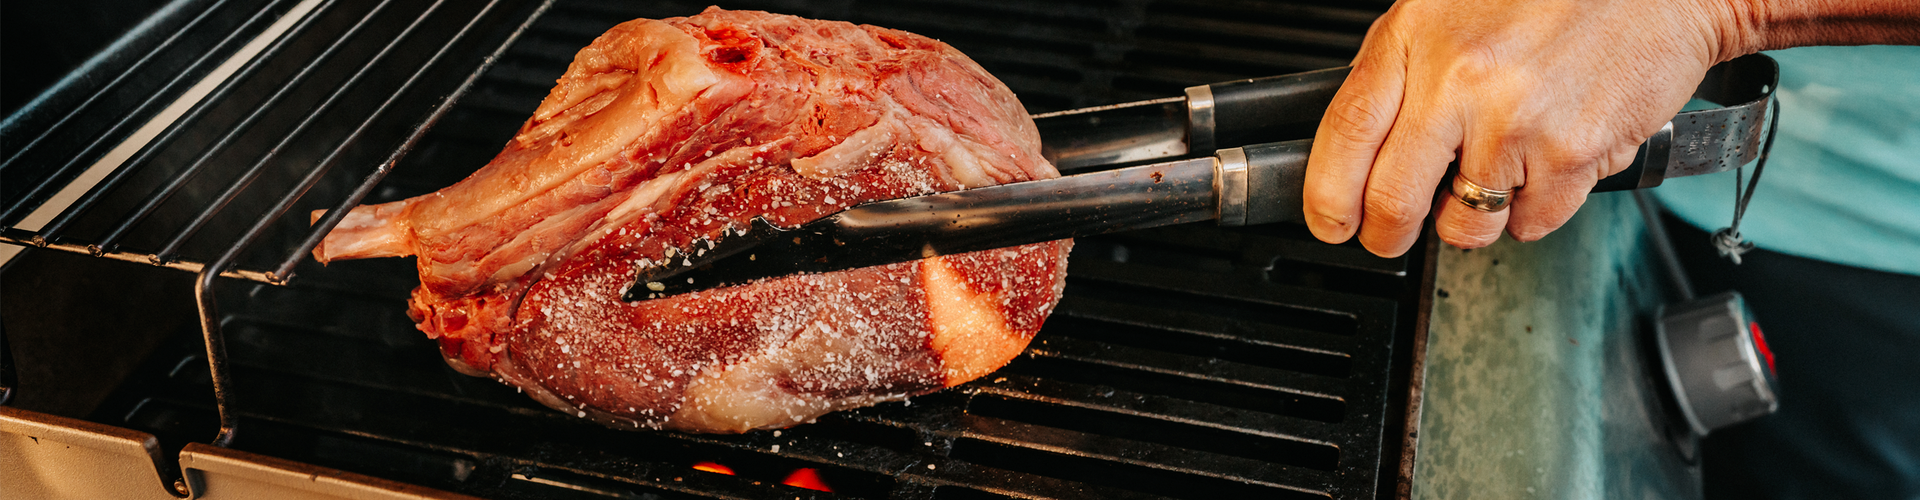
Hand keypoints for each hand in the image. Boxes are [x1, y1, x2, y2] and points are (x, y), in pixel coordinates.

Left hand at [1303, 0, 1753, 256]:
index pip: (1344, 133)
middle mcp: (1458, 78)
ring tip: (1495, 171)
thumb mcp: (1450, 3)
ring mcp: (1513, 120)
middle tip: (1391, 235)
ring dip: (1472, 218)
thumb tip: (1364, 143)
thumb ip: (1404, 66)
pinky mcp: (1570, 154)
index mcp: (1416, 37)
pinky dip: (1535, 209)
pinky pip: (1531, 222)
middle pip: (1390, 197)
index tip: (1330, 222)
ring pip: (1464, 222)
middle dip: (1385, 234)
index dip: (1326, 195)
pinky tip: (1547, 159)